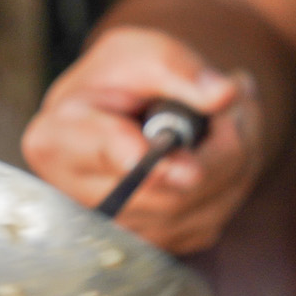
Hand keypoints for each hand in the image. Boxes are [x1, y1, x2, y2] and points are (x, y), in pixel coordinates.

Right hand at [21, 26, 262, 252]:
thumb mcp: (141, 52)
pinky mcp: (155, 243)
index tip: (166, 160)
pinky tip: (221, 147)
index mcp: (57, 139)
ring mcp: (118, 229)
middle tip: (237, 90)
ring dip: (237, 156)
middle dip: (221, 141)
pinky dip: (234, 181)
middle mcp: (79, 196)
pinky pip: (212, 220)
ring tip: (231, 111)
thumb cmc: (123, 78)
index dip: (134, 156)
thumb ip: (178, 68)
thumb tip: (225, 95)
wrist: (123, 111)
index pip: (99, 154)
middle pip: (167, 191)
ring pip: (200, 208)